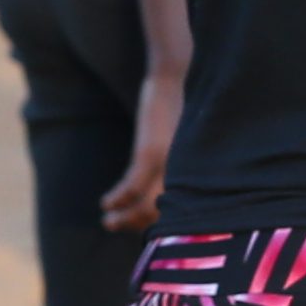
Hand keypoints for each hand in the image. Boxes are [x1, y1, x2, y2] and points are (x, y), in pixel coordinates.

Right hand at [98, 63, 186, 233]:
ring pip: (146, 206)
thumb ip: (178, 162)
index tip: (141, 231)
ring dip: (124, 218)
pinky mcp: (153, 152)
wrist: (178, 74)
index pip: (181, 211)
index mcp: (198, 175)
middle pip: (163, 214)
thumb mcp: (183, 139)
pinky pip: (132, 186)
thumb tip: (167, 182)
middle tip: (117, 227)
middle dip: (138, 226)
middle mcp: (189, 175)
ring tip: (108, 222)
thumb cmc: (184, 104)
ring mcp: (171, 165)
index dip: (161, 226)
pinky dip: (118, 198)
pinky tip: (106, 203)